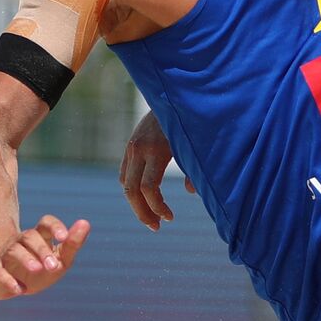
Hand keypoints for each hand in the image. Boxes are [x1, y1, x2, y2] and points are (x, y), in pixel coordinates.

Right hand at [0, 215, 89, 299]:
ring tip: (38, 270)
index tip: (64, 237)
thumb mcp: (61, 259)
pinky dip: (7, 280)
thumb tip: (85, 223)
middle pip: (30, 236)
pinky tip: (20, 290)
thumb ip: (73, 244)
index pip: (45, 223)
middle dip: (42, 250)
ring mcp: (5, 254)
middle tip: (54, 266)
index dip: (54, 226)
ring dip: (26, 260)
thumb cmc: (42, 268)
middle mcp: (21, 242)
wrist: (14, 286)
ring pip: (14, 250)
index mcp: (40, 237)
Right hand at [119, 111, 192, 230]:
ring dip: (136, 203)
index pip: (148, 188)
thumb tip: (192, 192)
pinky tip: (146, 198)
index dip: (157, 208)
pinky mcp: (130, 145)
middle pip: (131, 191)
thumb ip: (196, 168)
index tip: (170, 218)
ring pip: (125, 183)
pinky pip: (124, 173)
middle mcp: (139, 149)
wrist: (176, 93)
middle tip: (156, 227)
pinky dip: (132, 188)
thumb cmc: (193, 119)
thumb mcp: (196, 143)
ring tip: (152, 216)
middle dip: (143, 212)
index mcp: (156, 149)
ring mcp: (131, 146)